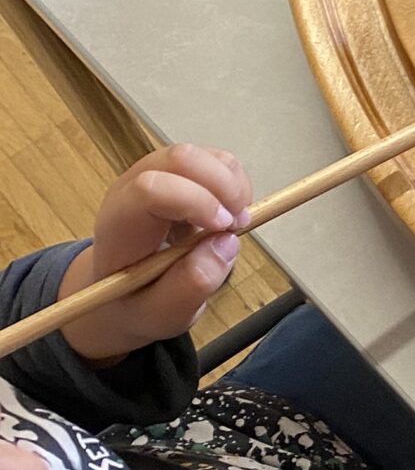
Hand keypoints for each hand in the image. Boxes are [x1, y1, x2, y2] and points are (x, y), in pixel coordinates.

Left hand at [58, 145, 252, 364]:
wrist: (124, 290)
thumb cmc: (138, 301)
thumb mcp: (161, 313)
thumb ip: (190, 286)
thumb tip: (226, 243)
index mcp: (119, 225)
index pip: (150, 189)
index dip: (195, 201)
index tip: (225, 229)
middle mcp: (132, 189)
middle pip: (180, 159)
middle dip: (222, 186)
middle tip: (240, 225)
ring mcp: (154, 175)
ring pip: (202, 155)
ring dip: (232, 185)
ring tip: (236, 223)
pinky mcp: (177, 173)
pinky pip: (214, 160)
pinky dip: (234, 182)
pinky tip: (230, 214)